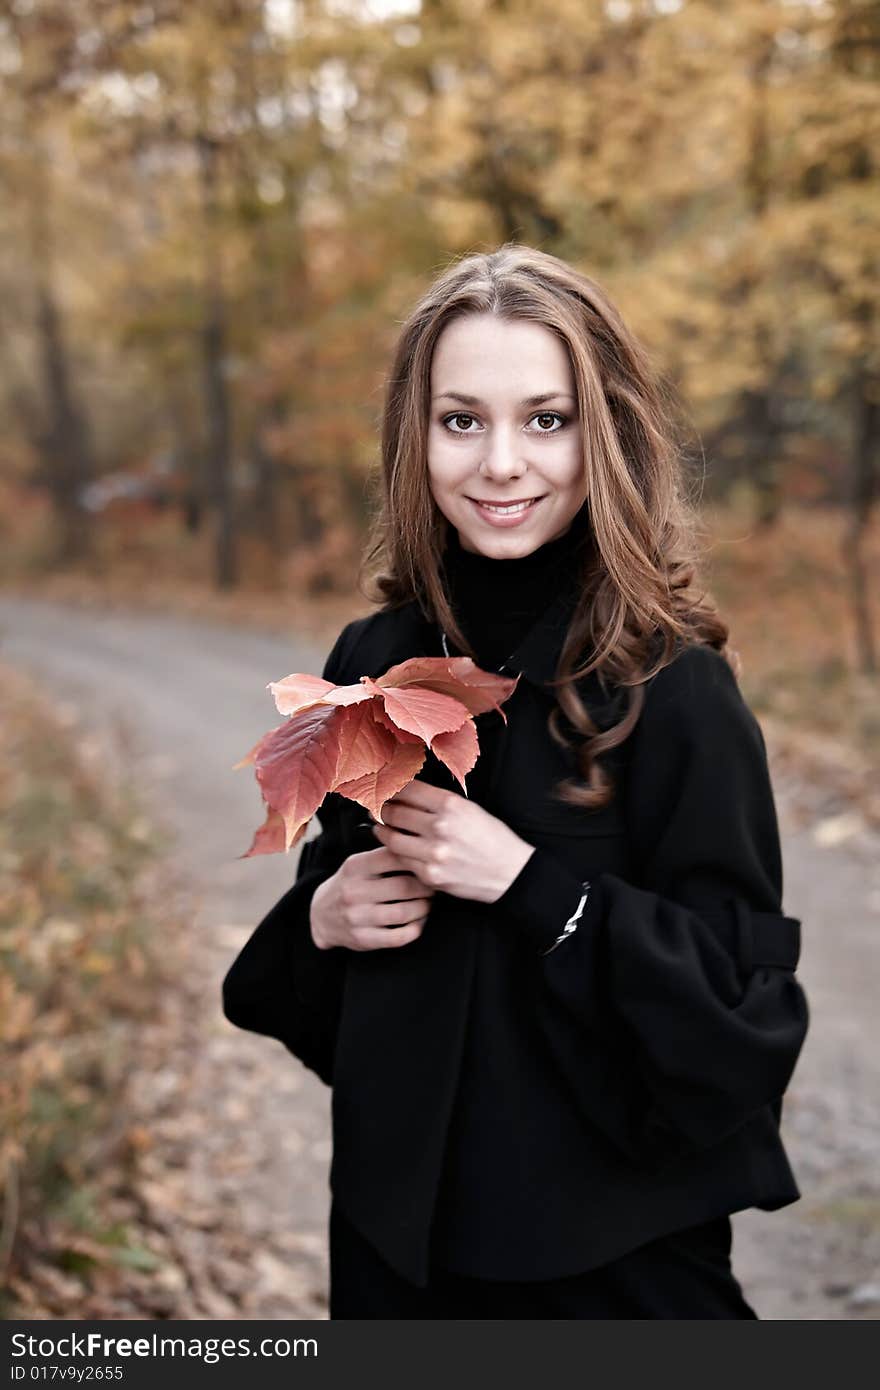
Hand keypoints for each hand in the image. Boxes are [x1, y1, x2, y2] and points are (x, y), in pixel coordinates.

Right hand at [310, 846, 434, 950]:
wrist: (321, 916)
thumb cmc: (349, 885)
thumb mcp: (358, 864)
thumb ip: (384, 856)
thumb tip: (418, 848)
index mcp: (355, 867)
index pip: (395, 857)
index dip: (417, 860)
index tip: (427, 864)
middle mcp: (354, 891)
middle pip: (405, 886)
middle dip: (426, 887)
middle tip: (433, 886)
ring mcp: (358, 917)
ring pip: (405, 912)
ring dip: (424, 907)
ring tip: (428, 903)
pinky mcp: (364, 939)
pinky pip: (400, 937)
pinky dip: (416, 928)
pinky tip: (418, 921)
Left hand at [370, 780, 535, 903]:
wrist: (510, 873)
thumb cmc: (491, 839)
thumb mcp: (469, 809)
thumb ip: (437, 801)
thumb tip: (405, 794)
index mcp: (451, 805)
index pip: (406, 790)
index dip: (390, 788)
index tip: (384, 788)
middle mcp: (440, 827)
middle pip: (393, 812)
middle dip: (381, 808)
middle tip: (376, 807)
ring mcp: (433, 853)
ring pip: (391, 838)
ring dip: (382, 830)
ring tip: (380, 826)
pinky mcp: (430, 875)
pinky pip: (402, 860)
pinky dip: (396, 852)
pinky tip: (396, 847)